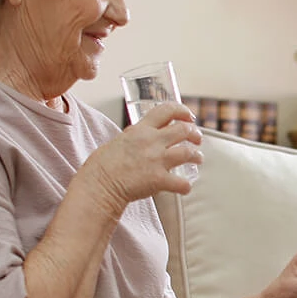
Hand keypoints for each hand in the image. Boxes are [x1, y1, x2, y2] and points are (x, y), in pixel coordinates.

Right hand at [76, 101, 202, 212]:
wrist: (99, 185)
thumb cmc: (102, 166)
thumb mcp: (118, 141)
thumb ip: (134, 137)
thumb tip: (138, 136)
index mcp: (140, 130)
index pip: (166, 110)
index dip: (182, 111)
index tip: (188, 116)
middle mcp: (151, 142)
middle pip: (183, 129)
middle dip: (194, 133)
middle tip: (197, 139)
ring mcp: (157, 160)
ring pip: (188, 152)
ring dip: (196, 155)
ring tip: (198, 158)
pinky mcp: (159, 179)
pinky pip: (182, 182)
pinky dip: (186, 186)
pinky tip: (185, 187)